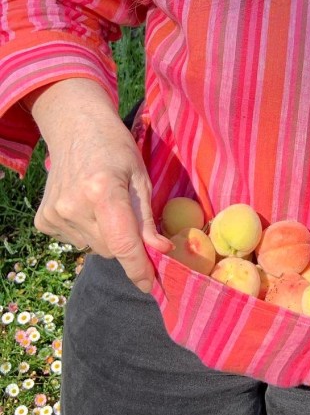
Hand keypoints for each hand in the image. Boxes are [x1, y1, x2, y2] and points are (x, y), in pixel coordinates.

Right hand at [30, 80, 172, 291]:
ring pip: (93, 248)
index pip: (123, 244)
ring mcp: (55, 215)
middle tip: (126, 213)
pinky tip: (85, 205)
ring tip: (103, 203)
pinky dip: (86, 231)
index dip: (138, 269)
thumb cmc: (116, 149)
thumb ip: (147, 218)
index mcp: (102, 191)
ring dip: (105, 235)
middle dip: (125, 242)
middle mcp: (74, 206)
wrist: (76, 128)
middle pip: (110, 250)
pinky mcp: (44, 221)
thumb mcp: (140, 177)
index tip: (151, 286)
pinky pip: (75, 241)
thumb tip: (160, 253)